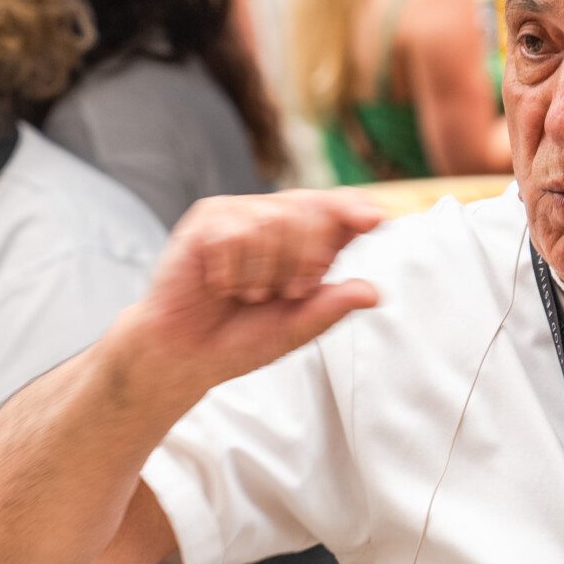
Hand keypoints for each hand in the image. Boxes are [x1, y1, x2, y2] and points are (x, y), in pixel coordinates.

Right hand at [116, 190, 387, 409]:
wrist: (187, 354)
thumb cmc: (242, 339)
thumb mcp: (296, 329)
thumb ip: (331, 308)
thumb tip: (373, 292)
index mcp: (304, 239)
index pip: (336, 209)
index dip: (354, 209)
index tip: (376, 220)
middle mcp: (274, 218)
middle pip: (310, 210)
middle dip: (306, 258)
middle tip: (287, 292)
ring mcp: (238, 214)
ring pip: (272, 221)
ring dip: (265, 272)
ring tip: (249, 295)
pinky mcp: (206, 221)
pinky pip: (233, 234)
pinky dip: (233, 272)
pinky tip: (221, 286)